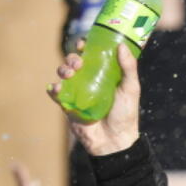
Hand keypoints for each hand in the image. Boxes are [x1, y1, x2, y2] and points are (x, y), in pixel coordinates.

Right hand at [47, 41, 140, 155]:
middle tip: (78, 63)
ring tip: (70, 73)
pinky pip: (56, 93)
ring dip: (63, 69)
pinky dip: (54, 88)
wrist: (114, 141)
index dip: (84, 46)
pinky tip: (58, 88)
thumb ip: (128, 68)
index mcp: (103, 74)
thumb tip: (122, 46)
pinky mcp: (68, 105)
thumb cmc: (125, 115)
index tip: (83, 44)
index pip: (91, 55)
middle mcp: (89, 80)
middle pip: (74, 62)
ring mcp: (77, 92)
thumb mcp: (130, 89)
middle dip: (72, 58)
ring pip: (63, 74)